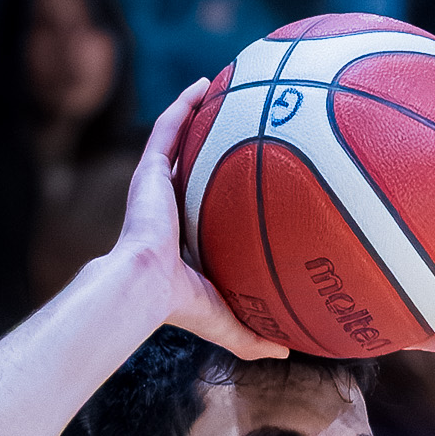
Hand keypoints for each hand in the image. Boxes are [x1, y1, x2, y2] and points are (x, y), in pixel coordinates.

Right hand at [116, 82, 289, 363]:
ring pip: (179, 138)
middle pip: (193, 166)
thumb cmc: (181, 307)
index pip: (206, 205)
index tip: (251, 175)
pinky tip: (204, 83)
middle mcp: (171, 205)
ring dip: (197, 112)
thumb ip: (254, 336)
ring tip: (223, 87)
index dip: (224, 188)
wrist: (146, 287)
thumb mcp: (228, 321)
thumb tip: (288, 352)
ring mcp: (157, 185)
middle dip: (214, 142)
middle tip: (243, 121)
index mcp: (186, 236)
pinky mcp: (147, 170)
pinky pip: (167, 127)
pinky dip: (183, 104)